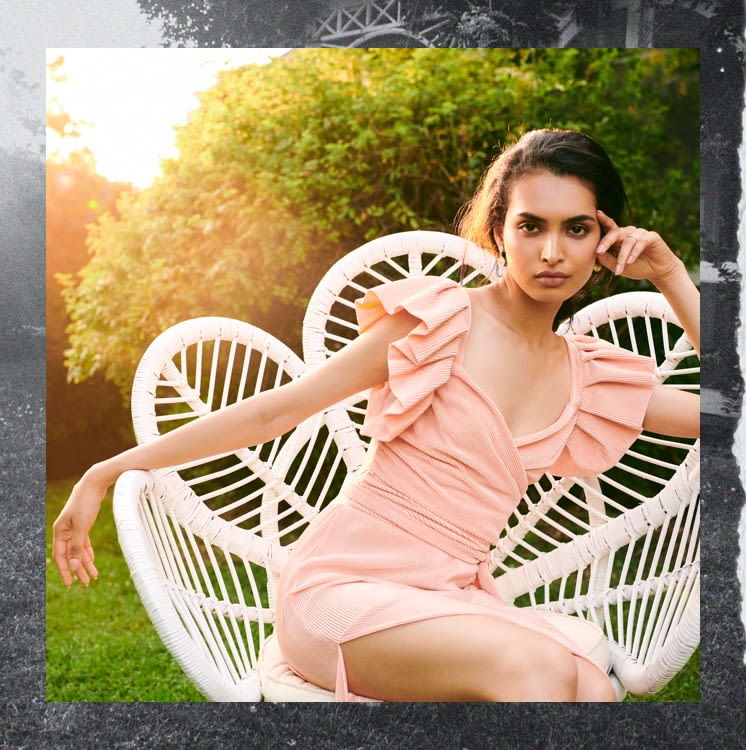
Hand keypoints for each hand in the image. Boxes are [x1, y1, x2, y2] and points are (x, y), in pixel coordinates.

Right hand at [52, 468, 108, 586]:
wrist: (94, 483)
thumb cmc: (86, 503)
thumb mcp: (82, 526)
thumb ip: (77, 546)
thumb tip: (72, 566)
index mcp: (60, 532)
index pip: (60, 557)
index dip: (65, 571)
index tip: (71, 584)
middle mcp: (64, 531)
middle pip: (70, 555)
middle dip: (78, 569)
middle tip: (87, 583)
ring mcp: (74, 527)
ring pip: (78, 549)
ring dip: (85, 562)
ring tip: (93, 576)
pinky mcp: (83, 524)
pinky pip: (83, 542)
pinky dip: (87, 551)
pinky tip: (91, 561)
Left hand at [595, 210, 681, 283]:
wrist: (657, 272)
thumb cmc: (637, 267)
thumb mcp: (618, 266)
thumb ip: (607, 259)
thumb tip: (596, 252)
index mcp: (620, 237)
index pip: (610, 227)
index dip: (604, 220)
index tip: (596, 214)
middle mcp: (630, 233)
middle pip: (616, 232)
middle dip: (606, 242)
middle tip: (598, 251)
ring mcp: (641, 233)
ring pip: (628, 241)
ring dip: (622, 256)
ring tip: (619, 269)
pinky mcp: (652, 237)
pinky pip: (641, 243)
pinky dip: (634, 252)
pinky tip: (630, 261)